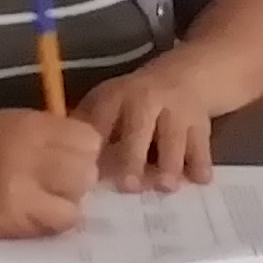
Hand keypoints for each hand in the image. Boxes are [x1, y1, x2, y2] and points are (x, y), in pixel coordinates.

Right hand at [0, 108, 103, 238]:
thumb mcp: (13, 123)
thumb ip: (52, 135)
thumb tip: (92, 155)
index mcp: (30, 126)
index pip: (88, 141)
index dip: (84, 151)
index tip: (71, 156)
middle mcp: (27, 157)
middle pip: (86, 174)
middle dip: (78, 180)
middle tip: (59, 182)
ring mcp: (18, 194)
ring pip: (74, 207)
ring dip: (66, 205)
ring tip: (46, 200)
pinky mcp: (9, 223)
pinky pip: (51, 229)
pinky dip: (49, 224)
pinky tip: (33, 214)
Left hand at [73, 56, 219, 189]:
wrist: (189, 75)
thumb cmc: (139, 98)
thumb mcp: (111, 99)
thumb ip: (89, 123)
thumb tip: (60, 155)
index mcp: (117, 96)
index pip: (103, 120)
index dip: (95, 145)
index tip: (88, 172)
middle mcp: (148, 100)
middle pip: (139, 128)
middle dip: (133, 157)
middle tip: (129, 186)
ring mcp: (177, 111)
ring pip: (174, 138)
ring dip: (170, 163)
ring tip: (167, 187)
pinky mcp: (201, 124)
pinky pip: (202, 145)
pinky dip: (201, 163)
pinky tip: (201, 180)